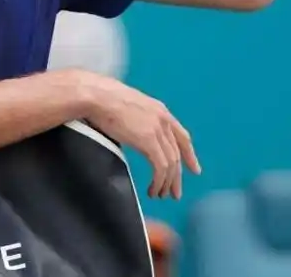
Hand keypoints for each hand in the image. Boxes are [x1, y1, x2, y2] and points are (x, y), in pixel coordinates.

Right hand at [70, 70, 201, 198]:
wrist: (96, 96)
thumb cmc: (103, 99)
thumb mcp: (129, 107)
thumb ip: (137, 120)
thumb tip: (132, 132)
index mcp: (160, 110)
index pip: (182, 136)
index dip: (189, 155)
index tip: (194, 170)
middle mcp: (163, 119)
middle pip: (177, 154)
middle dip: (176, 177)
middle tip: (175, 193)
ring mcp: (157, 129)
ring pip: (171, 163)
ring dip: (166, 183)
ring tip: (160, 195)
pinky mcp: (148, 140)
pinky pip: (161, 167)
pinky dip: (159, 182)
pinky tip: (152, 190)